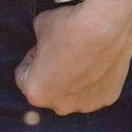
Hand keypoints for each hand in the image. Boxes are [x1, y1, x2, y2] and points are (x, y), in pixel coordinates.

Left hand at [14, 2, 131, 114]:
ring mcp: (86, 105)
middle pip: (50, 90)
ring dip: (75, 80)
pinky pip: (96, 91)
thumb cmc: (69, 27)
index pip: (23, 77)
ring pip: (74, 94)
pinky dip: (96, 79)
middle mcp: (60, 106)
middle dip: (53, 74)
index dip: (32, 59)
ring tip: (83, 56)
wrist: (106, 24)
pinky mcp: (108, 98)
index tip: (42, 48)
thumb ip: (39, 41)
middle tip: (63, 52)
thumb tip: (45, 42)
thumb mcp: (40, 26)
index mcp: (36, 92)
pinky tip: (98, 61)